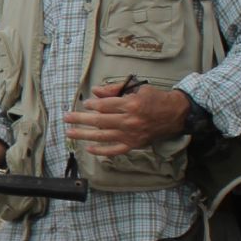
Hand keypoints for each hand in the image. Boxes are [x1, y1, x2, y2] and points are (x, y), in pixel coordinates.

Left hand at [63, 80, 189, 156]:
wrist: (174, 114)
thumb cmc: (155, 98)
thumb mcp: (137, 89)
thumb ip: (114, 90)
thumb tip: (95, 91)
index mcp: (130, 105)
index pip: (104, 105)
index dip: (91, 105)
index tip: (85, 103)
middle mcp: (129, 121)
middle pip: (99, 120)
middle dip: (80, 119)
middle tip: (66, 118)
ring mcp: (131, 135)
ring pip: (103, 136)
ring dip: (84, 135)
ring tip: (70, 133)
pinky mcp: (134, 145)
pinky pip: (114, 150)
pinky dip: (101, 151)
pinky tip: (89, 148)